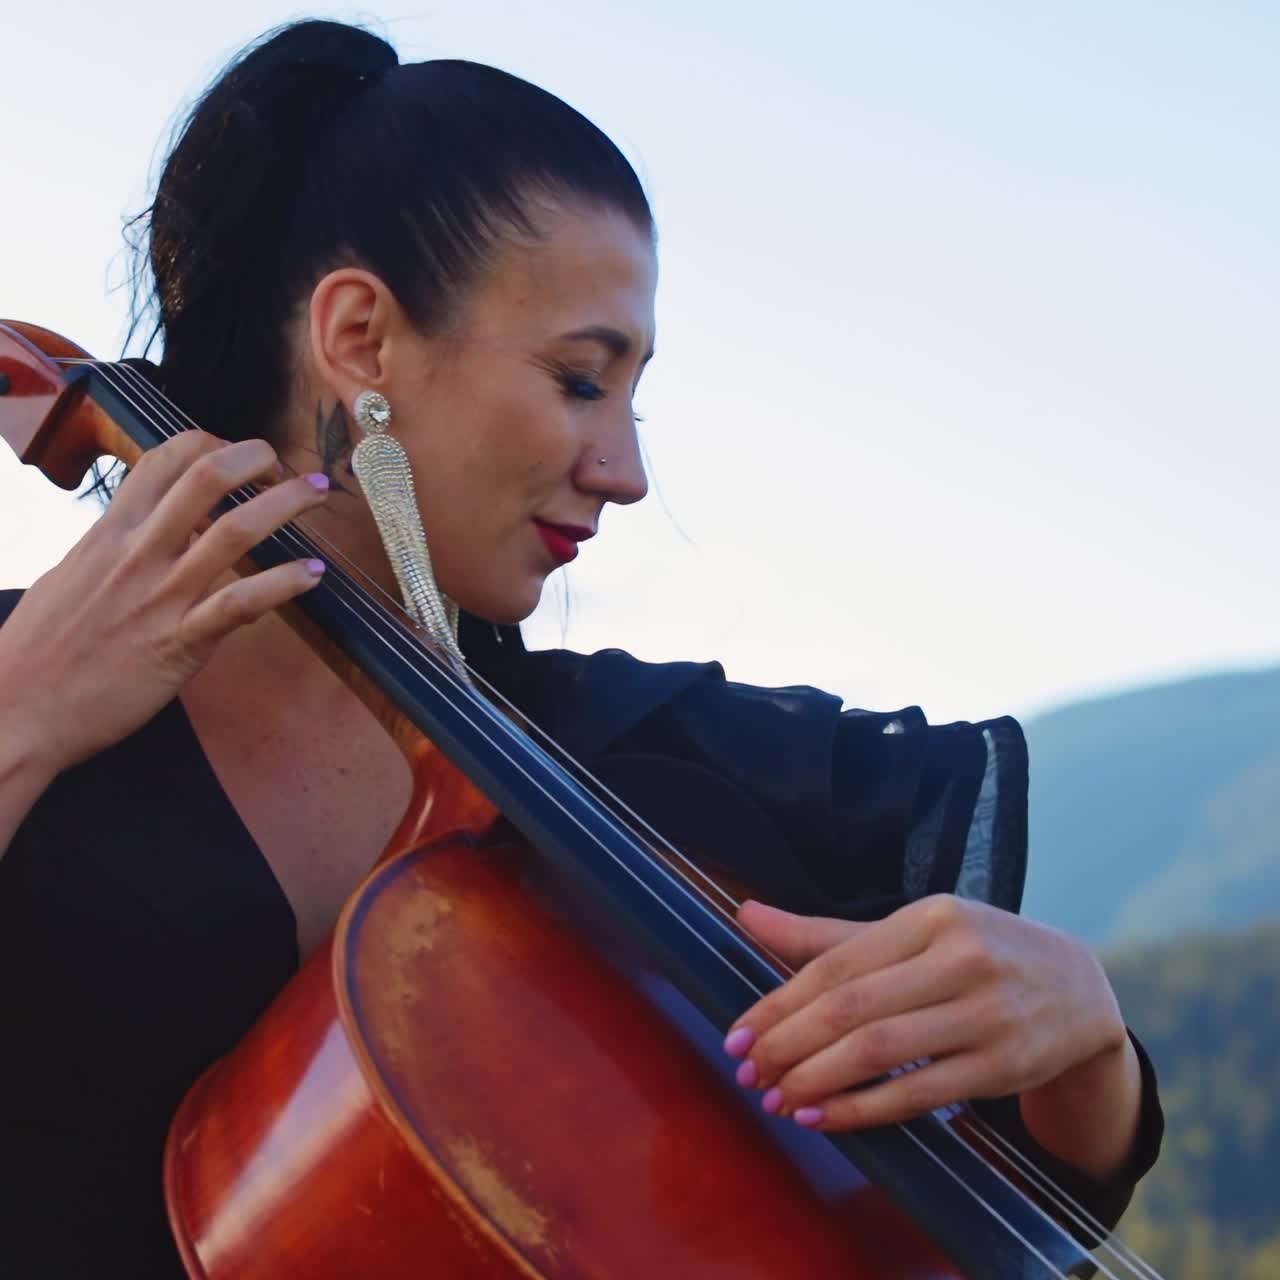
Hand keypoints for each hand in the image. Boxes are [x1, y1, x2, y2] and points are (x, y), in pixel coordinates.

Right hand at [0, 432, 330, 777]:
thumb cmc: (39, 649)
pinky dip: (284, 583)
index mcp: (109, 532)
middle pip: (205, 477)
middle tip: (285, 463)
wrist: (16, 710)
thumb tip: (139, 533)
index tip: (238, 456)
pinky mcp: (181, 642)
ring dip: (286, 504)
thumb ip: (112, 549)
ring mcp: (162, 596)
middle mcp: (138, 553)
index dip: (210, 444)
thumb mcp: (70, 575)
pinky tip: (314, 573)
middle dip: (255, 458)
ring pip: (235, 531)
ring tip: (318, 493)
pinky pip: (242, 602)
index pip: (164, 460)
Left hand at [725, 895, 1136, 1177]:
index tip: (737, 1036)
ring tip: (777, 1099)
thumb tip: (745, 914)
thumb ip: (827, 934)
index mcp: (929, 916)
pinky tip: (824, 1117)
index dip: (778, 1004)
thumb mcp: (913, 930)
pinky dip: (863, 1109)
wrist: (1080, 991)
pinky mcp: (1002, 1065)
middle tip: (746, 1072)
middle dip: (788, 1044)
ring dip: (817, 1081)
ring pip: (880, 1050)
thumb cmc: (976, 953)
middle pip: (852, 1007)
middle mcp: (959, 957)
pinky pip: (919, 1092)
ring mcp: (985, 1013)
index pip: (836, 963)